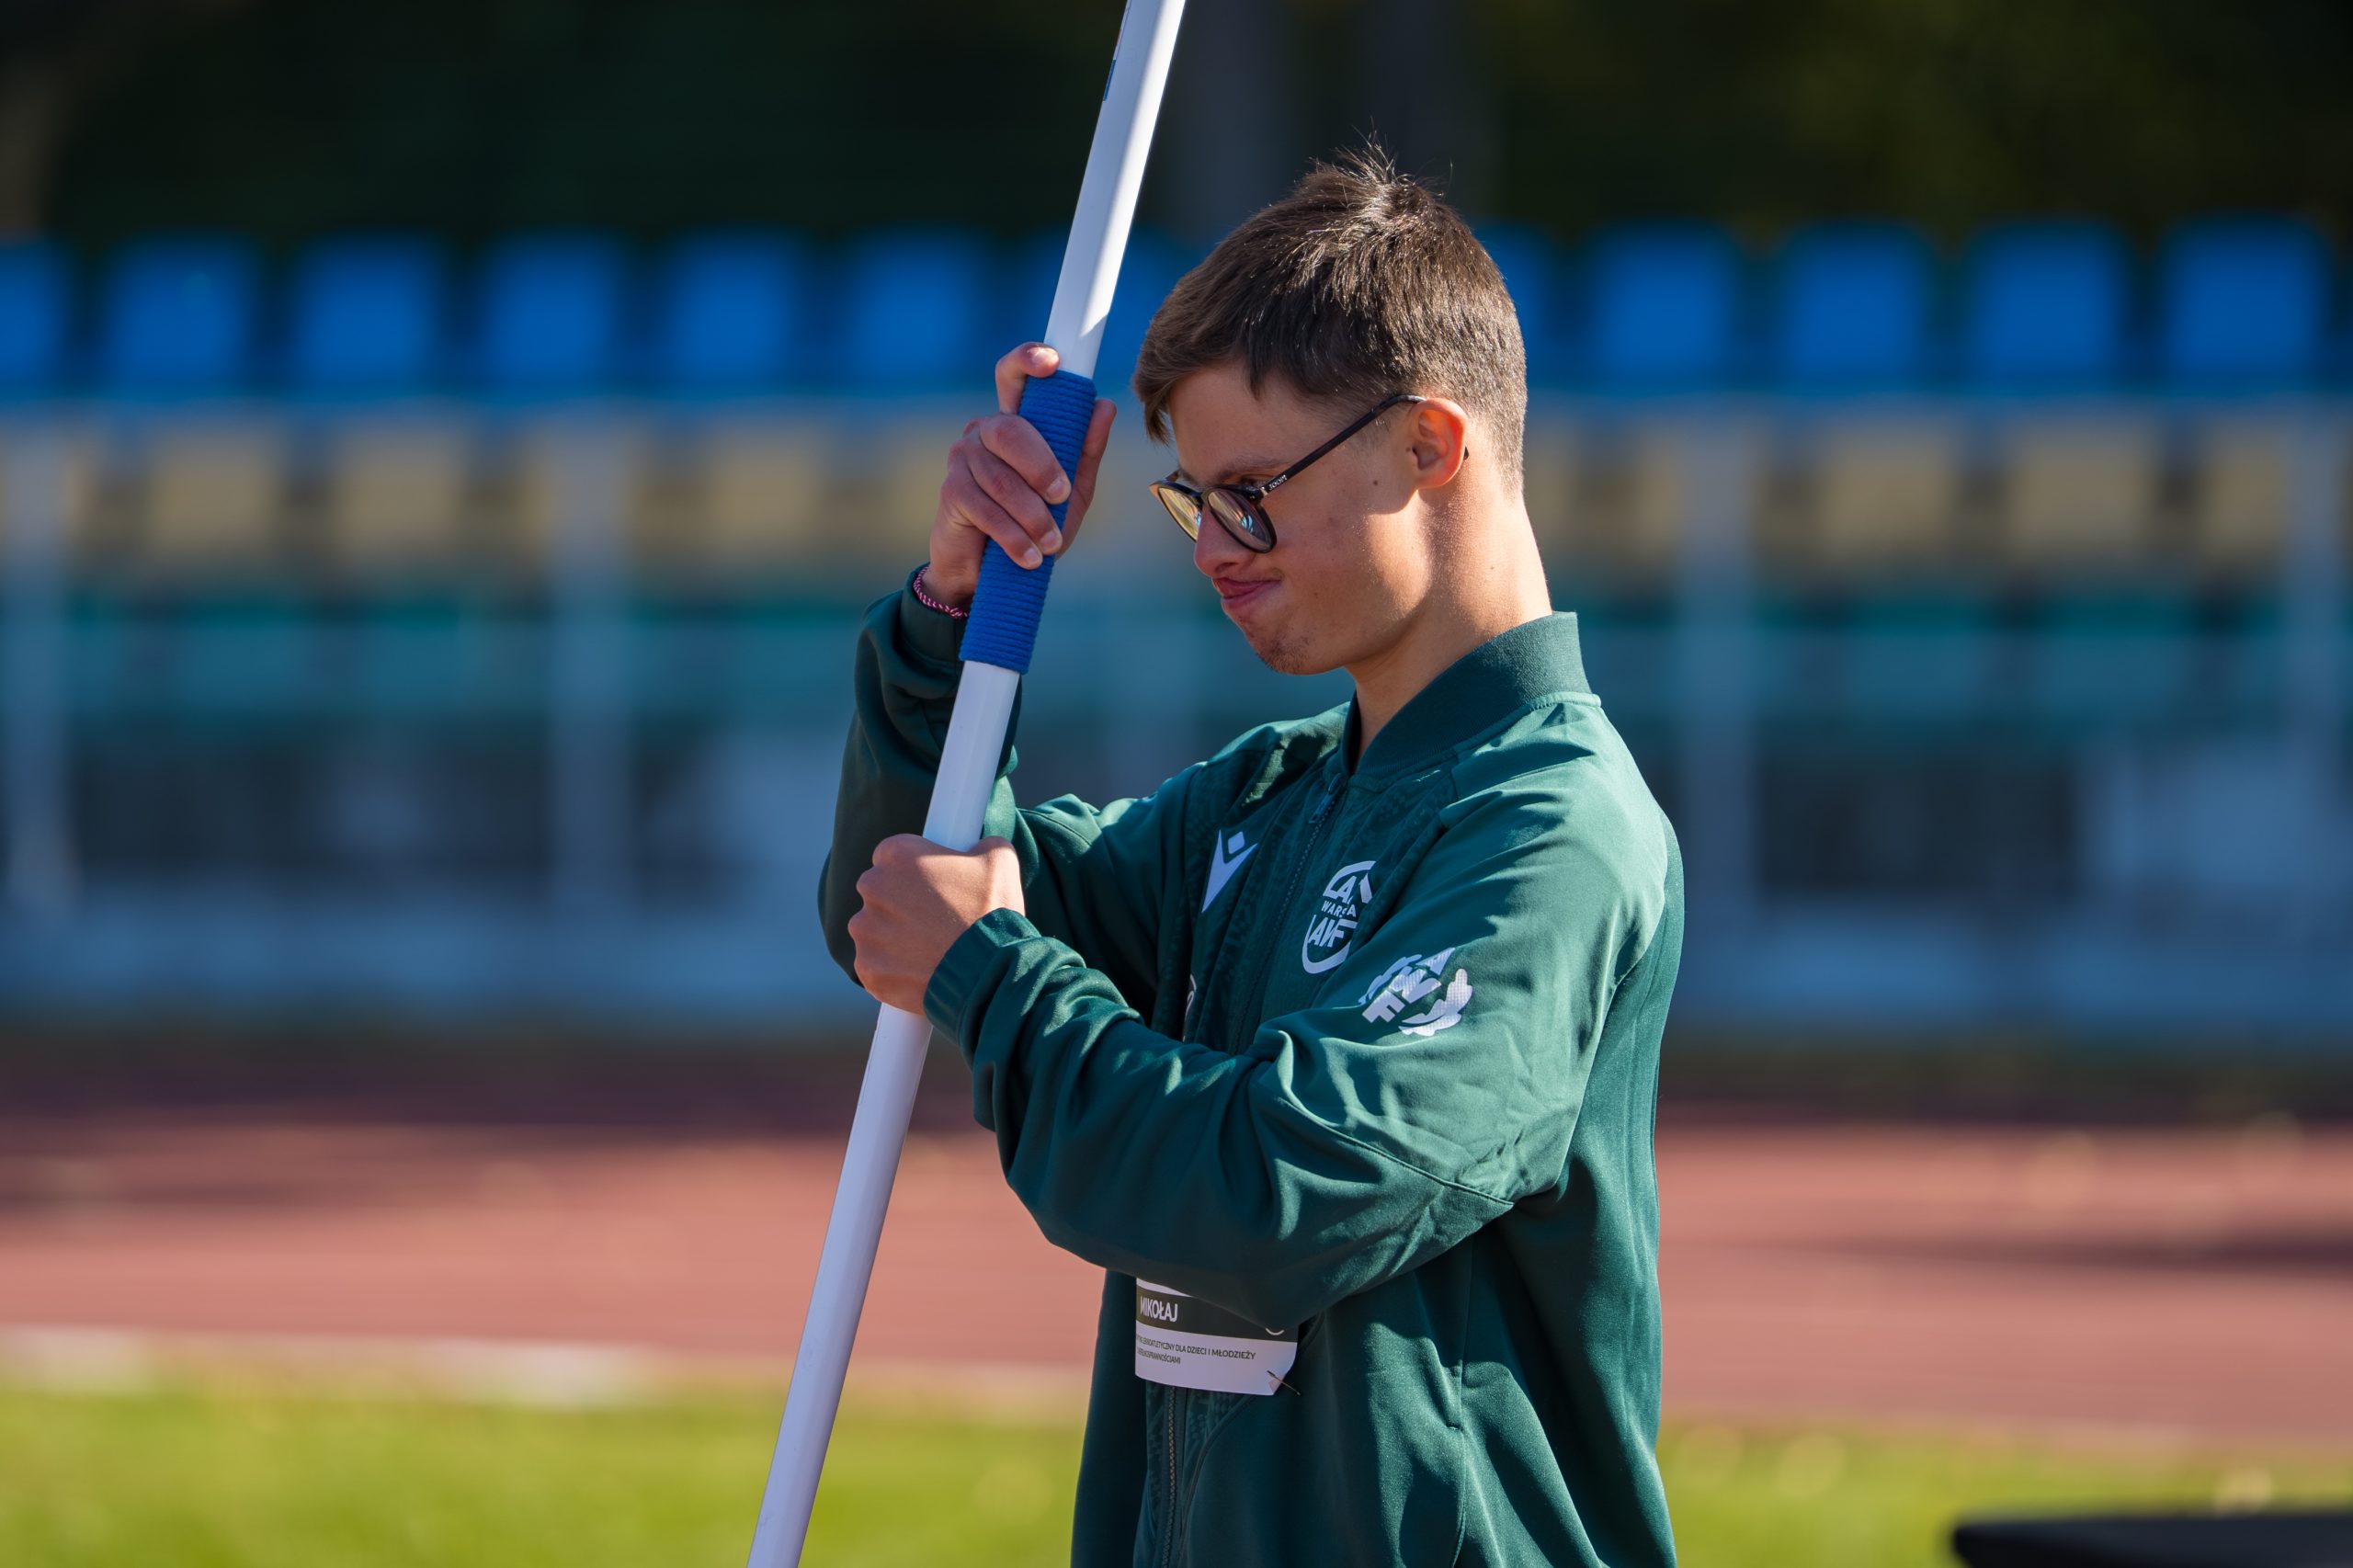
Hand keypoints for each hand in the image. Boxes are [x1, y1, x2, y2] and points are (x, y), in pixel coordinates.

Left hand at [847, 834, 1024, 1012]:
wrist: (989, 972)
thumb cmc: (992, 913)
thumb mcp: (1000, 861)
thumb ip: (982, 845)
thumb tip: (981, 847)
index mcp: (898, 854)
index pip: (892, 856)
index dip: (913, 872)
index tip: (931, 886)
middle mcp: (873, 887)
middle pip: (879, 892)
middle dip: (900, 904)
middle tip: (933, 920)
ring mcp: (865, 930)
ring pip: (874, 929)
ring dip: (893, 937)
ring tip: (929, 948)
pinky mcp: (867, 967)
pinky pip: (875, 964)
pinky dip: (892, 969)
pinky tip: (920, 970)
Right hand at [924, 343, 1117, 607]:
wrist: (990, 572)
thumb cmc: (1033, 527)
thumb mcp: (1071, 494)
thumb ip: (1085, 452)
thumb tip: (1104, 405)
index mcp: (1016, 423)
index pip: (1012, 377)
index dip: (1026, 360)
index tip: (1052, 362)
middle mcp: (985, 431)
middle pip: (1011, 430)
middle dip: (1042, 466)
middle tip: (1062, 497)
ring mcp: (963, 458)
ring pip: (1001, 478)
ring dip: (1032, 516)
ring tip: (1050, 543)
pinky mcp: (951, 491)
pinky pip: (985, 508)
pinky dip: (1013, 536)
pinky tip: (1029, 556)